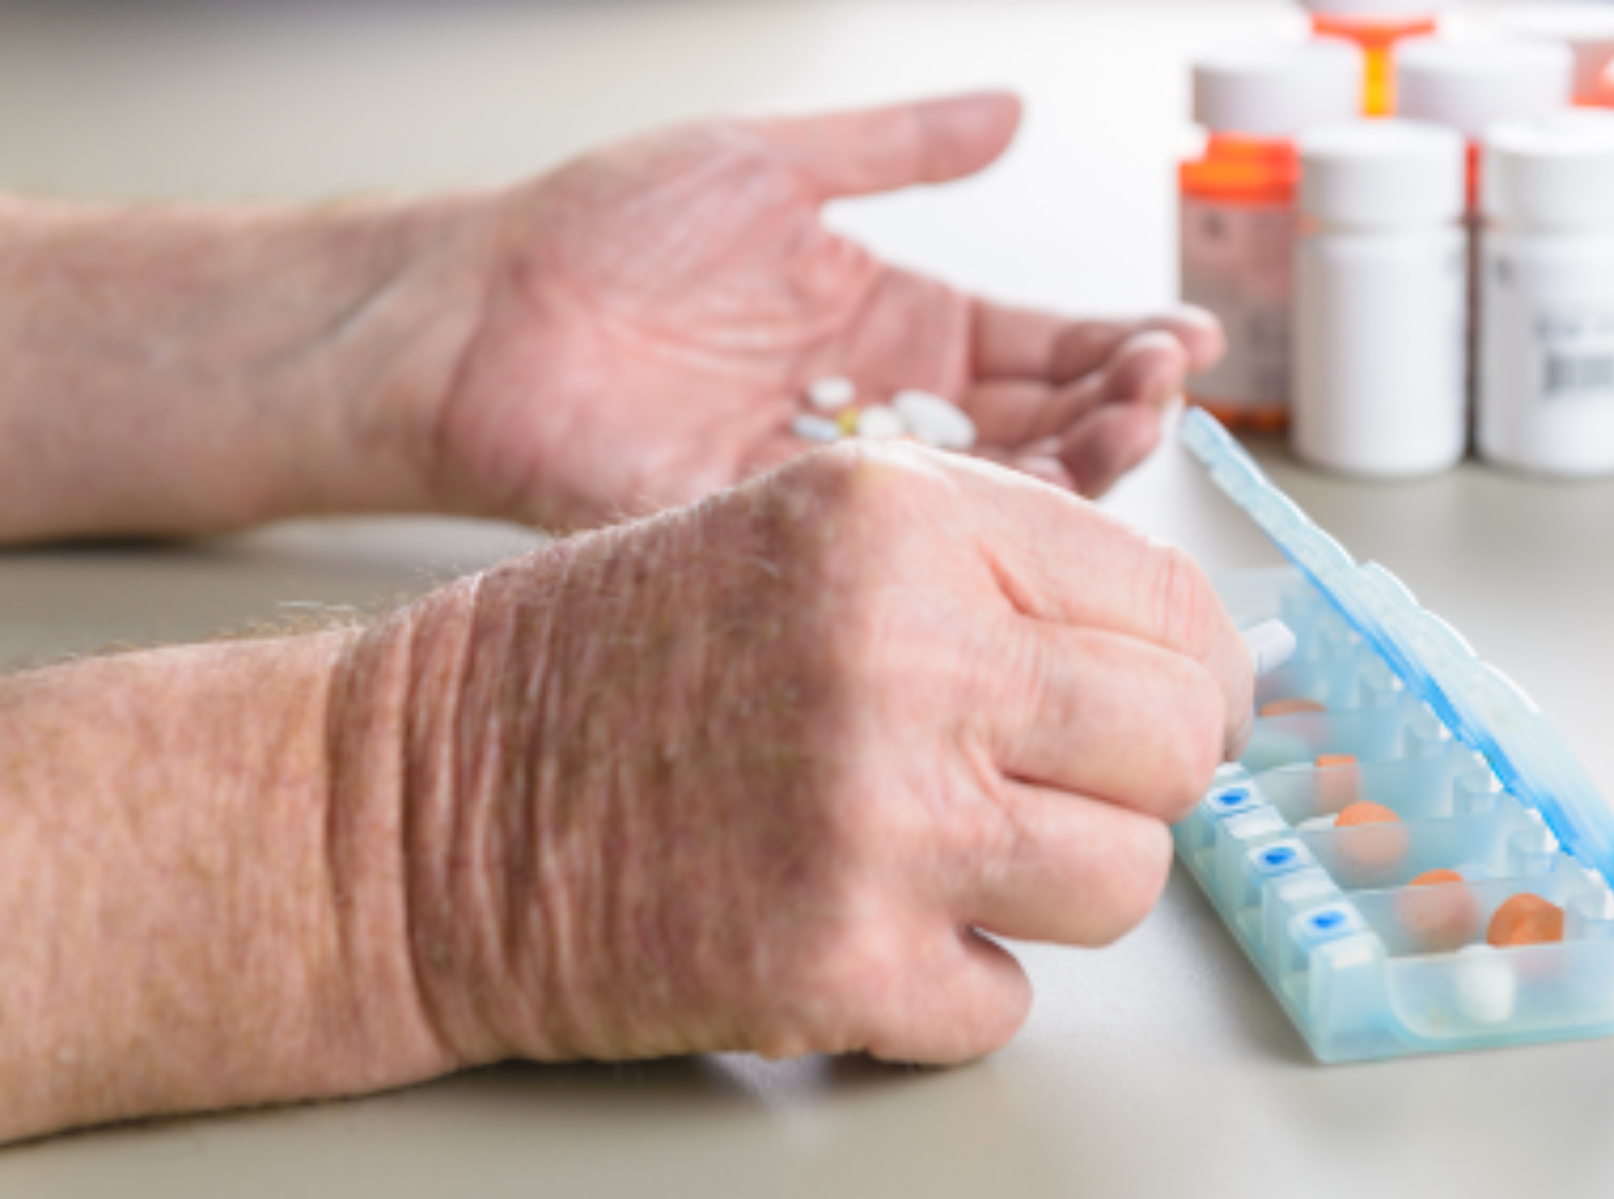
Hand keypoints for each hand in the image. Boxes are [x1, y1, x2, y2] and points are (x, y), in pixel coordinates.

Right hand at [388, 443, 1251, 1064]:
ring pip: (1123, 882)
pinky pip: (1008, 1002)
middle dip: (1146, 781)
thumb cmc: (606, 665)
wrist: (420, 801)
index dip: (1193, 673)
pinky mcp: (833, 966)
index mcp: (903, 523)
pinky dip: (954, 983)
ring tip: (951, 860)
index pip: (1171, 604)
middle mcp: (906, 654)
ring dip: (1055, 888)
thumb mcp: (806, 536)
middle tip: (1075, 792)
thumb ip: (992, 575)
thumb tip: (1174, 660)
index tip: (1176, 711)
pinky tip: (864, 925)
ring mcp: (875, 819)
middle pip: (1177, 743)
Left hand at [428, 93, 1221, 526]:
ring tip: (1126, 429)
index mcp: (888, 319)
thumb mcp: (771, 163)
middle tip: (1159, 389)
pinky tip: (1022, 509)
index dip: (1115, 344)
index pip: (1035, 343)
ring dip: (1065, 471)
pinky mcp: (781, 535)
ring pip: (982, 498)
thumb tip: (1012, 109)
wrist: (479, 311)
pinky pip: (892, 550)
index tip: (1181, 340)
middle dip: (1112, 410)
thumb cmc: (603, 227)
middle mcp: (876, 408)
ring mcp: (833, 480)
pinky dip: (965, 536)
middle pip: (1032, 427)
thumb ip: (897, 148)